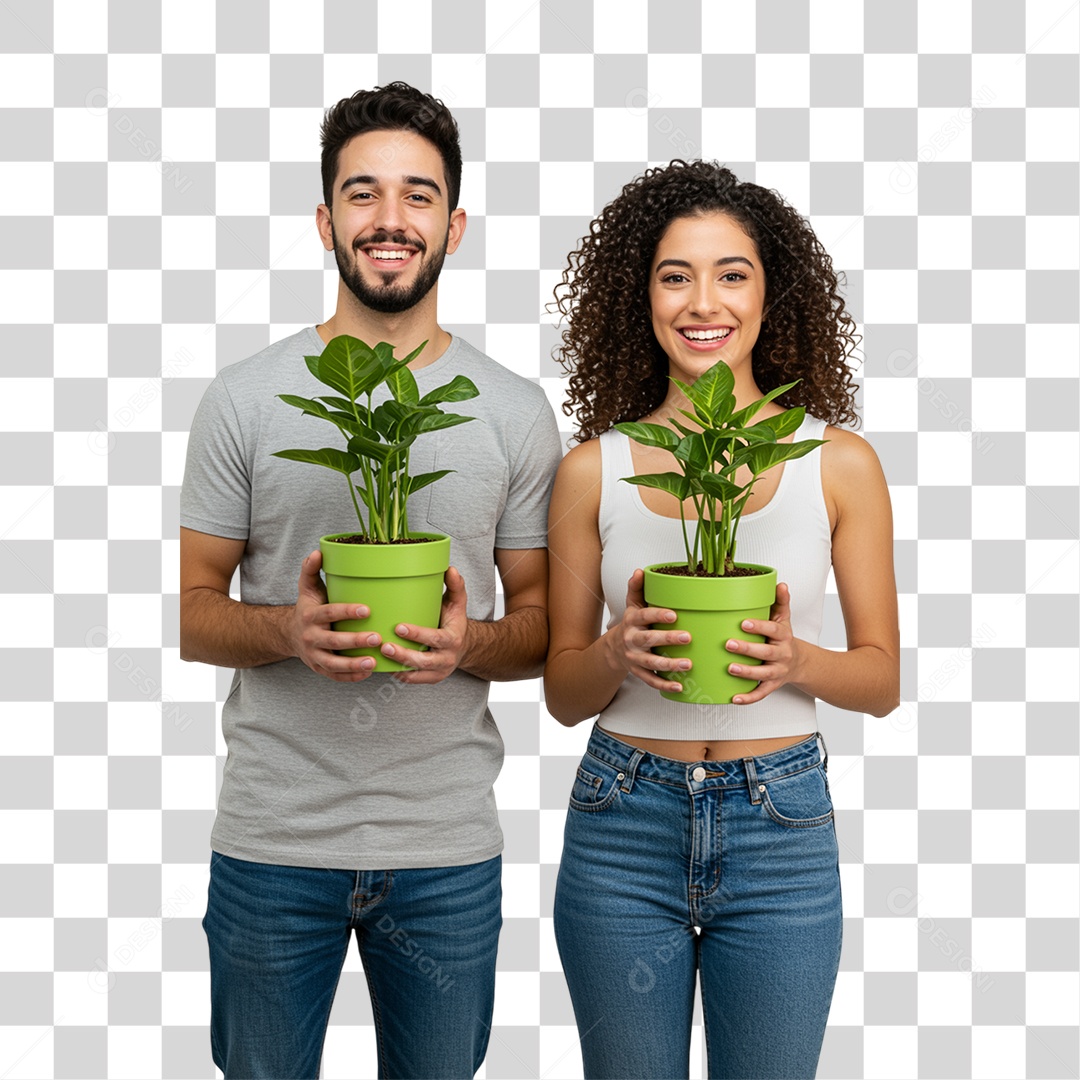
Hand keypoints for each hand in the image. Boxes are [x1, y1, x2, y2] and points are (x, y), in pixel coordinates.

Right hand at [288, 550, 380, 681]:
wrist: (289, 634)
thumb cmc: (308, 608)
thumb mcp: (307, 589)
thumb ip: (311, 570)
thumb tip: (318, 551)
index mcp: (310, 616)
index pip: (329, 613)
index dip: (347, 612)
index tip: (367, 610)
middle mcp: (310, 637)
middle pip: (333, 641)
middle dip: (355, 641)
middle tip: (377, 637)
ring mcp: (314, 655)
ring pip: (333, 663)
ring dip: (353, 664)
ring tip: (374, 662)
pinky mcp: (319, 669)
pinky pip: (335, 676)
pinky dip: (351, 676)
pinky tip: (368, 672)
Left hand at [380, 566, 468, 683]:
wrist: (464, 646)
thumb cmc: (454, 621)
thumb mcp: (457, 603)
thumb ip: (455, 586)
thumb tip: (450, 569)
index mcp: (453, 638)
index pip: (435, 638)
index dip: (417, 634)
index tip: (398, 627)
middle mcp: (447, 658)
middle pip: (424, 661)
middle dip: (403, 655)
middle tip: (384, 646)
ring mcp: (439, 671)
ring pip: (416, 673)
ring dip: (398, 666)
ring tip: (380, 656)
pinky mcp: (431, 679)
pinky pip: (413, 680)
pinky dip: (399, 675)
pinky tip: (384, 666)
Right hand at [608, 569, 692, 692]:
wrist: (615, 648)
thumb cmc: (632, 624)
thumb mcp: (632, 605)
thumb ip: (637, 588)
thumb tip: (640, 571)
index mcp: (632, 621)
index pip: (644, 616)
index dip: (658, 615)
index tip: (674, 615)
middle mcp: (632, 640)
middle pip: (648, 640)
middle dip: (667, 639)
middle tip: (687, 637)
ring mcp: (635, 658)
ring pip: (651, 663)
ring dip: (669, 664)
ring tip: (688, 664)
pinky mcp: (638, 672)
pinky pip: (651, 680)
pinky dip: (664, 685)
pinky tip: (679, 686)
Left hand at [726, 582, 801, 703]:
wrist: (800, 663)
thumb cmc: (783, 638)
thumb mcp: (784, 619)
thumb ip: (780, 602)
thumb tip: (780, 584)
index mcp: (783, 636)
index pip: (773, 630)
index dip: (759, 627)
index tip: (744, 623)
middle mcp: (782, 655)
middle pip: (766, 653)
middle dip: (747, 649)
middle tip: (728, 644)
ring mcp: (777, 672)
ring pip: (762, 674)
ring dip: (746, 673)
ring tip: (729, 668)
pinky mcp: (772, 685)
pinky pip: (761, 693)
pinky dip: (748, 698)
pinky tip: (734, 698)